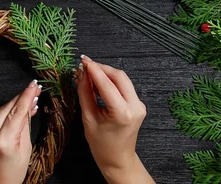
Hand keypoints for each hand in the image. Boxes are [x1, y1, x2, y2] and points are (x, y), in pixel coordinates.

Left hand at [0, 80, 41, 183]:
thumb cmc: (10, 174)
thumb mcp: (25, 151)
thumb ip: (25, 127)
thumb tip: (30, 106)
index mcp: (4, 142)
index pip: (17, 112)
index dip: (27, 96)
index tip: (34, 85)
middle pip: (8, 108)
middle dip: (22, 97)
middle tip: (35, 89)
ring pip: (0, 110)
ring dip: (14, 103)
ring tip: (28, 98)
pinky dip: (4, 111)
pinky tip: (15, 108)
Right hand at [75, 55, 153, 183]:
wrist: (118, 160)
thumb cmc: (101, 145)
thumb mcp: (88, 119)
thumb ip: (85, 94)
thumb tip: (81, 74)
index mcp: (123, 113)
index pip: (107, 84)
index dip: (94, 70)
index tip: (83, 61)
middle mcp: (135, 107)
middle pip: (119, 76)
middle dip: (101, 68)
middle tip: (85, 65)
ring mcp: (139, 105)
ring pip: (123, 79)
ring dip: (106, 73)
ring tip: (89, 73)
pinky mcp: (138, 104)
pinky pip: (124, 86)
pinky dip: (111, 81)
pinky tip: (98, 82)